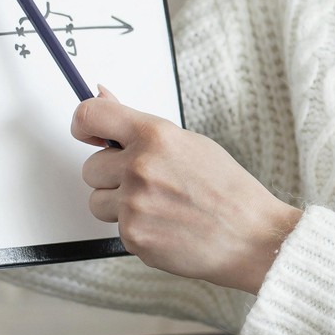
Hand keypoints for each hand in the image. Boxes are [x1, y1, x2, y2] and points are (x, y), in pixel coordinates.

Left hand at [73, 87, 302, 294]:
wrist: (253, 237)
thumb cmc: (228, 190)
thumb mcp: (190, 144)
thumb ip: (141, 127)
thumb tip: (102, 96)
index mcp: (155, 136)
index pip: (91, 116)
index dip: (82, 124)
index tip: (86, 133)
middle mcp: (140, 168)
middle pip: (90, 168)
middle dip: (111, 176)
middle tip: (148, 184)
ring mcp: (134, 205)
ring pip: (97, 202)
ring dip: (119, 205)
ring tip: (159, 208)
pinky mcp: (133, 237)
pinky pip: (117, 229)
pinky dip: (137, 229)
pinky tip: (167, 227)